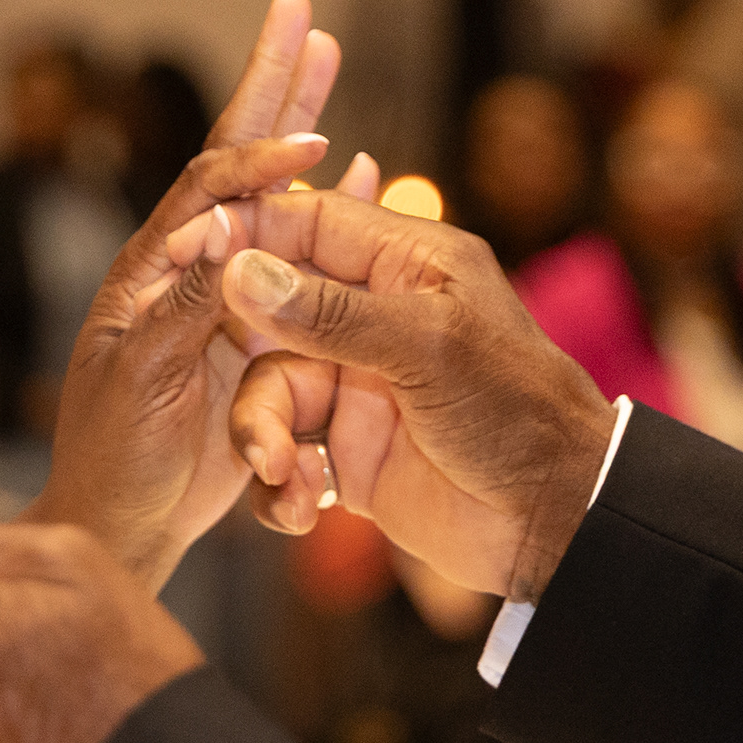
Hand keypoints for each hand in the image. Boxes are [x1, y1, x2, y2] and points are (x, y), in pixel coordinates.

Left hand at [35, 0, 356, 585]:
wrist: (122, 527)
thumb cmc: (116, 459)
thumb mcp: (147, 381)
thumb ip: (185, 310)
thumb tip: (223, 237)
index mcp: (150, 269)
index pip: (208, 187)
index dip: (258, 158)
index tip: (314, 142)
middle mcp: (187, 265)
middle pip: (235, 156)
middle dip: (270, 85)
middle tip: (299, 11)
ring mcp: (222, 292)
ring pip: (273, 190)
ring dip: (298, 120)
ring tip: (324, 54)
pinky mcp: (254, 331)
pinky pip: (300, 253)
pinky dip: (329, 206)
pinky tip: (357, 172)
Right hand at [214, 206, 617, 601]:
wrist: (555, 521)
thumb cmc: (516, 412)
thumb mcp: (426, 349)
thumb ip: (329, 313)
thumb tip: (241, 271)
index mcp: (407, 264)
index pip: (309, 222)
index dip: (247, 230)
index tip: (186, 248)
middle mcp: (374, 315)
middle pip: (271, 312)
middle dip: (245, 358)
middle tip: (227, 385)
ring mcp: (357, 383)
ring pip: (267, 388)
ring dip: (261, 433)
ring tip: (280, 470)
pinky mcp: (347, 449)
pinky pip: (283, 450)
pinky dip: (279, 481)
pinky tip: (298, 505)